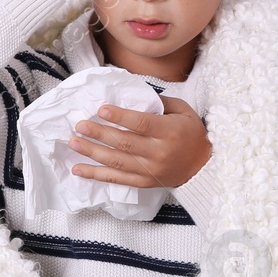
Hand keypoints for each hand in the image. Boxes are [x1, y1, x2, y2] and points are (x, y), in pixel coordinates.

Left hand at [67, 95, 210, 188]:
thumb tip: (133, 93)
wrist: (203, 168)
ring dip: (92, 153)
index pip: (141, 124)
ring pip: (117, 162)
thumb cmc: (192, 135)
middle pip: (124, 143)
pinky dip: (96, 175)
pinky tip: (78, 170)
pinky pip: (116, 179)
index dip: (120, 117)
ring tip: (74, 143)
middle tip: (80, 125)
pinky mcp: (143, 182)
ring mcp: (150, 170)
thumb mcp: (183, 112)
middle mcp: (159, 153)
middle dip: (99, 133)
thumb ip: (159, 102)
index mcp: (169, 133)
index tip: (101, 109)